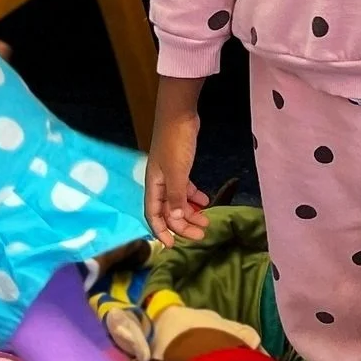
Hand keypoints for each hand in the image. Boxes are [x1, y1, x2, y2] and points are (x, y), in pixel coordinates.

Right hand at [144, 109, 207, 245]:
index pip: (153, 215)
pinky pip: (185, 188)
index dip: (161, 232)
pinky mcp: (181, 166)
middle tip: (200, 235)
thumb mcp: (177, 172)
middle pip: (168, 211)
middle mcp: (159, 183)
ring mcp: (170, 174)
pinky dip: (194, 196)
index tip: (173, 246)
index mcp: (154, 185)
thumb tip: (174, 219)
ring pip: (178, 200)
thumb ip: (176, 196)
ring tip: (206, 221)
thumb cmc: (176, 143)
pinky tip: (205, 201)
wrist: (179, 114)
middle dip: (182, 225)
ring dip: (190, 212)